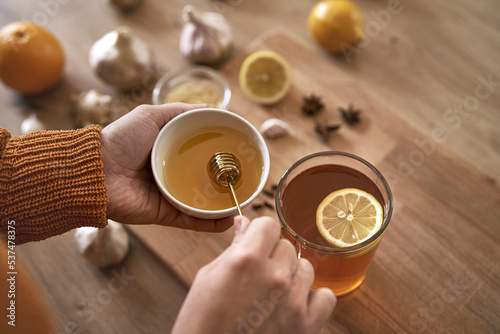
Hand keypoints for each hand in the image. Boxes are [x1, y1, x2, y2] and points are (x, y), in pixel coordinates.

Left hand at [100, 103, 232, 231]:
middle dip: (223, 180)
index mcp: (168, 151)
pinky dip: (210, 223)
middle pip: (203, 178)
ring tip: (243, 201)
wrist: (95, 172)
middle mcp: (171, 174)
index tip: (238, 149)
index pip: (199, 152)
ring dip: (222, 204)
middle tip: (245, 178)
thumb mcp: (150, 115)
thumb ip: (178, 111)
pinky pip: (191, 220)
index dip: (218, 151)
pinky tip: (229, 220)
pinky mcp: (165, 214)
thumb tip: (209, 106)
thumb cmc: (120, 140)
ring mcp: (169, 195)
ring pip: (201, 201)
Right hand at [172, 216, 336, 333]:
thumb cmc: (202, 322)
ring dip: (291, 275)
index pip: (269, 224)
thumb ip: (234, 247)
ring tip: (272, 292)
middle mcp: (274, 276)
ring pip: (305, 267)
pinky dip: (312, 299)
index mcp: (247, 259)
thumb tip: (244, 223)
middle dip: (273, 256)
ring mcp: (293, 302)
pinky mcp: (305, 325)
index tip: (256, 242)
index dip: (260, 233)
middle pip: (287, 246)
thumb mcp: (209, 277)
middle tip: (257, 276)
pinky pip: (325, 297)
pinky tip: (294, 304)